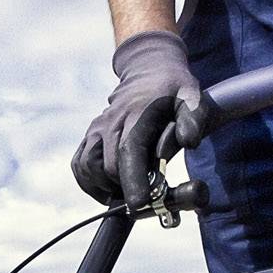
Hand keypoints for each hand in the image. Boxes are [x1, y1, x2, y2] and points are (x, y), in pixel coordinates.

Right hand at [71, 30, 200, 206]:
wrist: (148, 70)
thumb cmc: (173, 89)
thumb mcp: (191, 96)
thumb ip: (193, 118)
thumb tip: (189, 142)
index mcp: (137, 113)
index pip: (129, 150)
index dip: (132, 179)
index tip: (139, 203)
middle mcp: (111, 121)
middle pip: (108, 166)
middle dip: (125, 189)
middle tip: (147, 198)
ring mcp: (96, 128)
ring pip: (89, 168)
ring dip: (106, 186)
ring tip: (128, 189)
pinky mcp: (89, 136)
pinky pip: (79, 165)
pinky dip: (90, 182)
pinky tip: (108, 187)